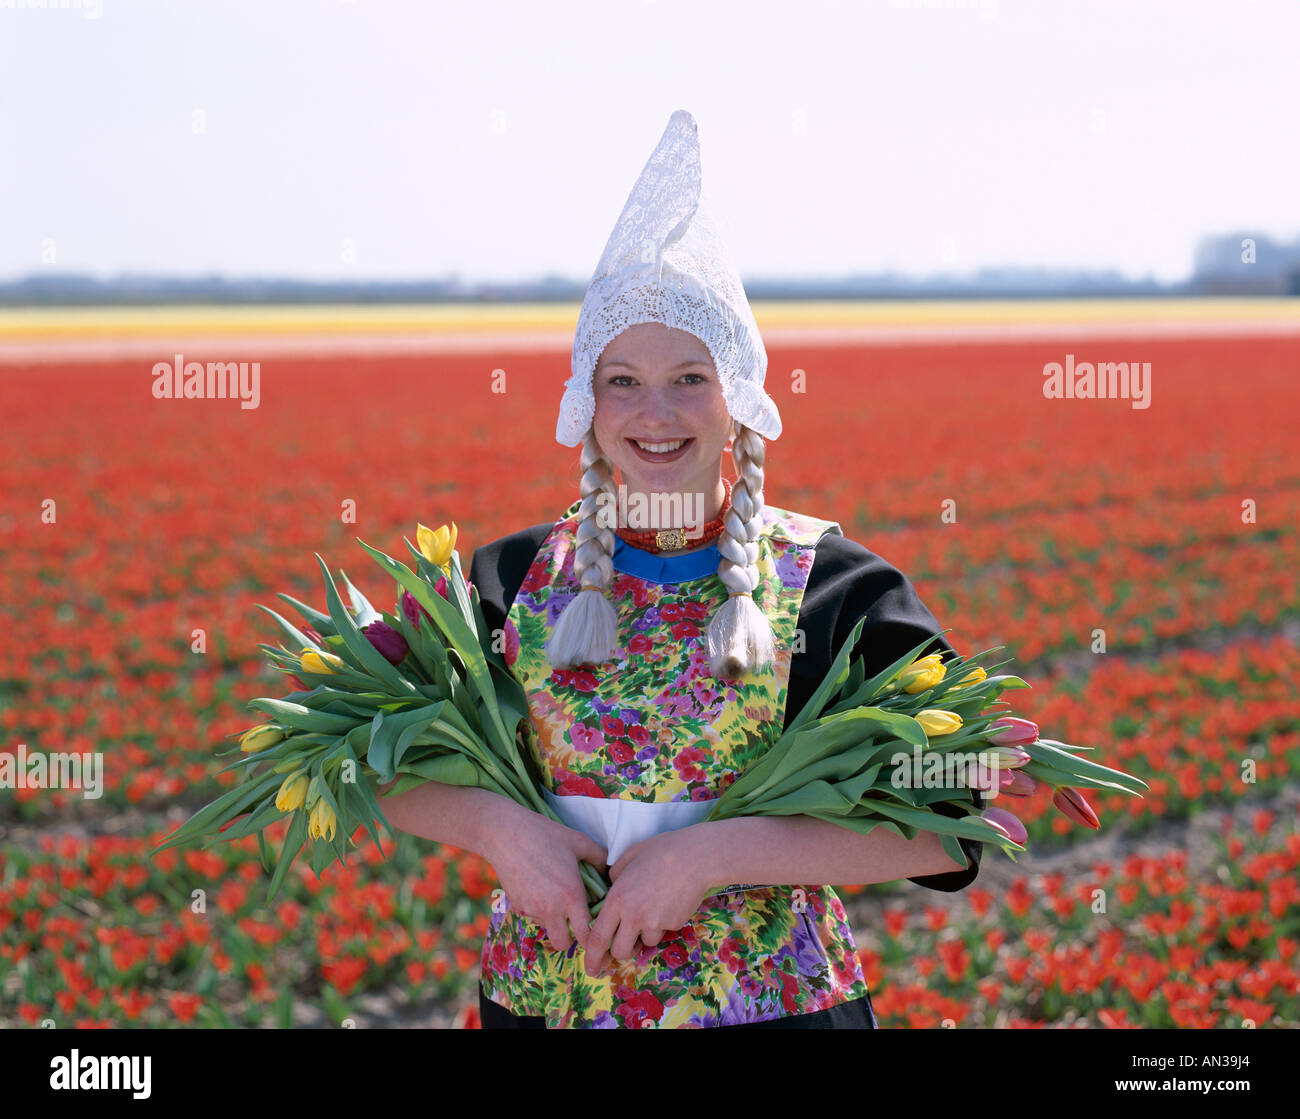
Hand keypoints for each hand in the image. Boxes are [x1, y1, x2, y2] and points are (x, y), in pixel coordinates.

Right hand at [483, 800, 608, 954]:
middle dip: (570, 937)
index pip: (586, 935)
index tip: (595, 930)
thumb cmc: (545, 835)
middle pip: (563, 943)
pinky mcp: (516, 906)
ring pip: (546, 928)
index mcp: (571, 896)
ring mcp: (531, 910)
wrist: (505, 834)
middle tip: (574, 920)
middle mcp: (551, 909)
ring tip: (554, 895)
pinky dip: (537, 909)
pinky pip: (531, 916)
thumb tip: (610, 871)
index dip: (593, 937)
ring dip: (553, 921)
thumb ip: (600, 858)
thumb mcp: (579, 841)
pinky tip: (537, 887)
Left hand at [583, 824, 715, 976]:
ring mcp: (655, 922)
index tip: (591, 968)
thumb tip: (610, 890)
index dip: (592, 957)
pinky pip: (663, 931)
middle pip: (620, 951)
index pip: (598, 937)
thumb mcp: (628, 857)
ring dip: (645, 935)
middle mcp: (634, 916)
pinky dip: (663, 923)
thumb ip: (613, 877)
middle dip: (620, 952)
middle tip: (623, 945)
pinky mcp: (674, 924)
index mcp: (617, 900)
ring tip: (653, 909)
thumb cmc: (660, 851)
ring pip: (645, 943)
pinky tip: (669, 902)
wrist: (695, 857)